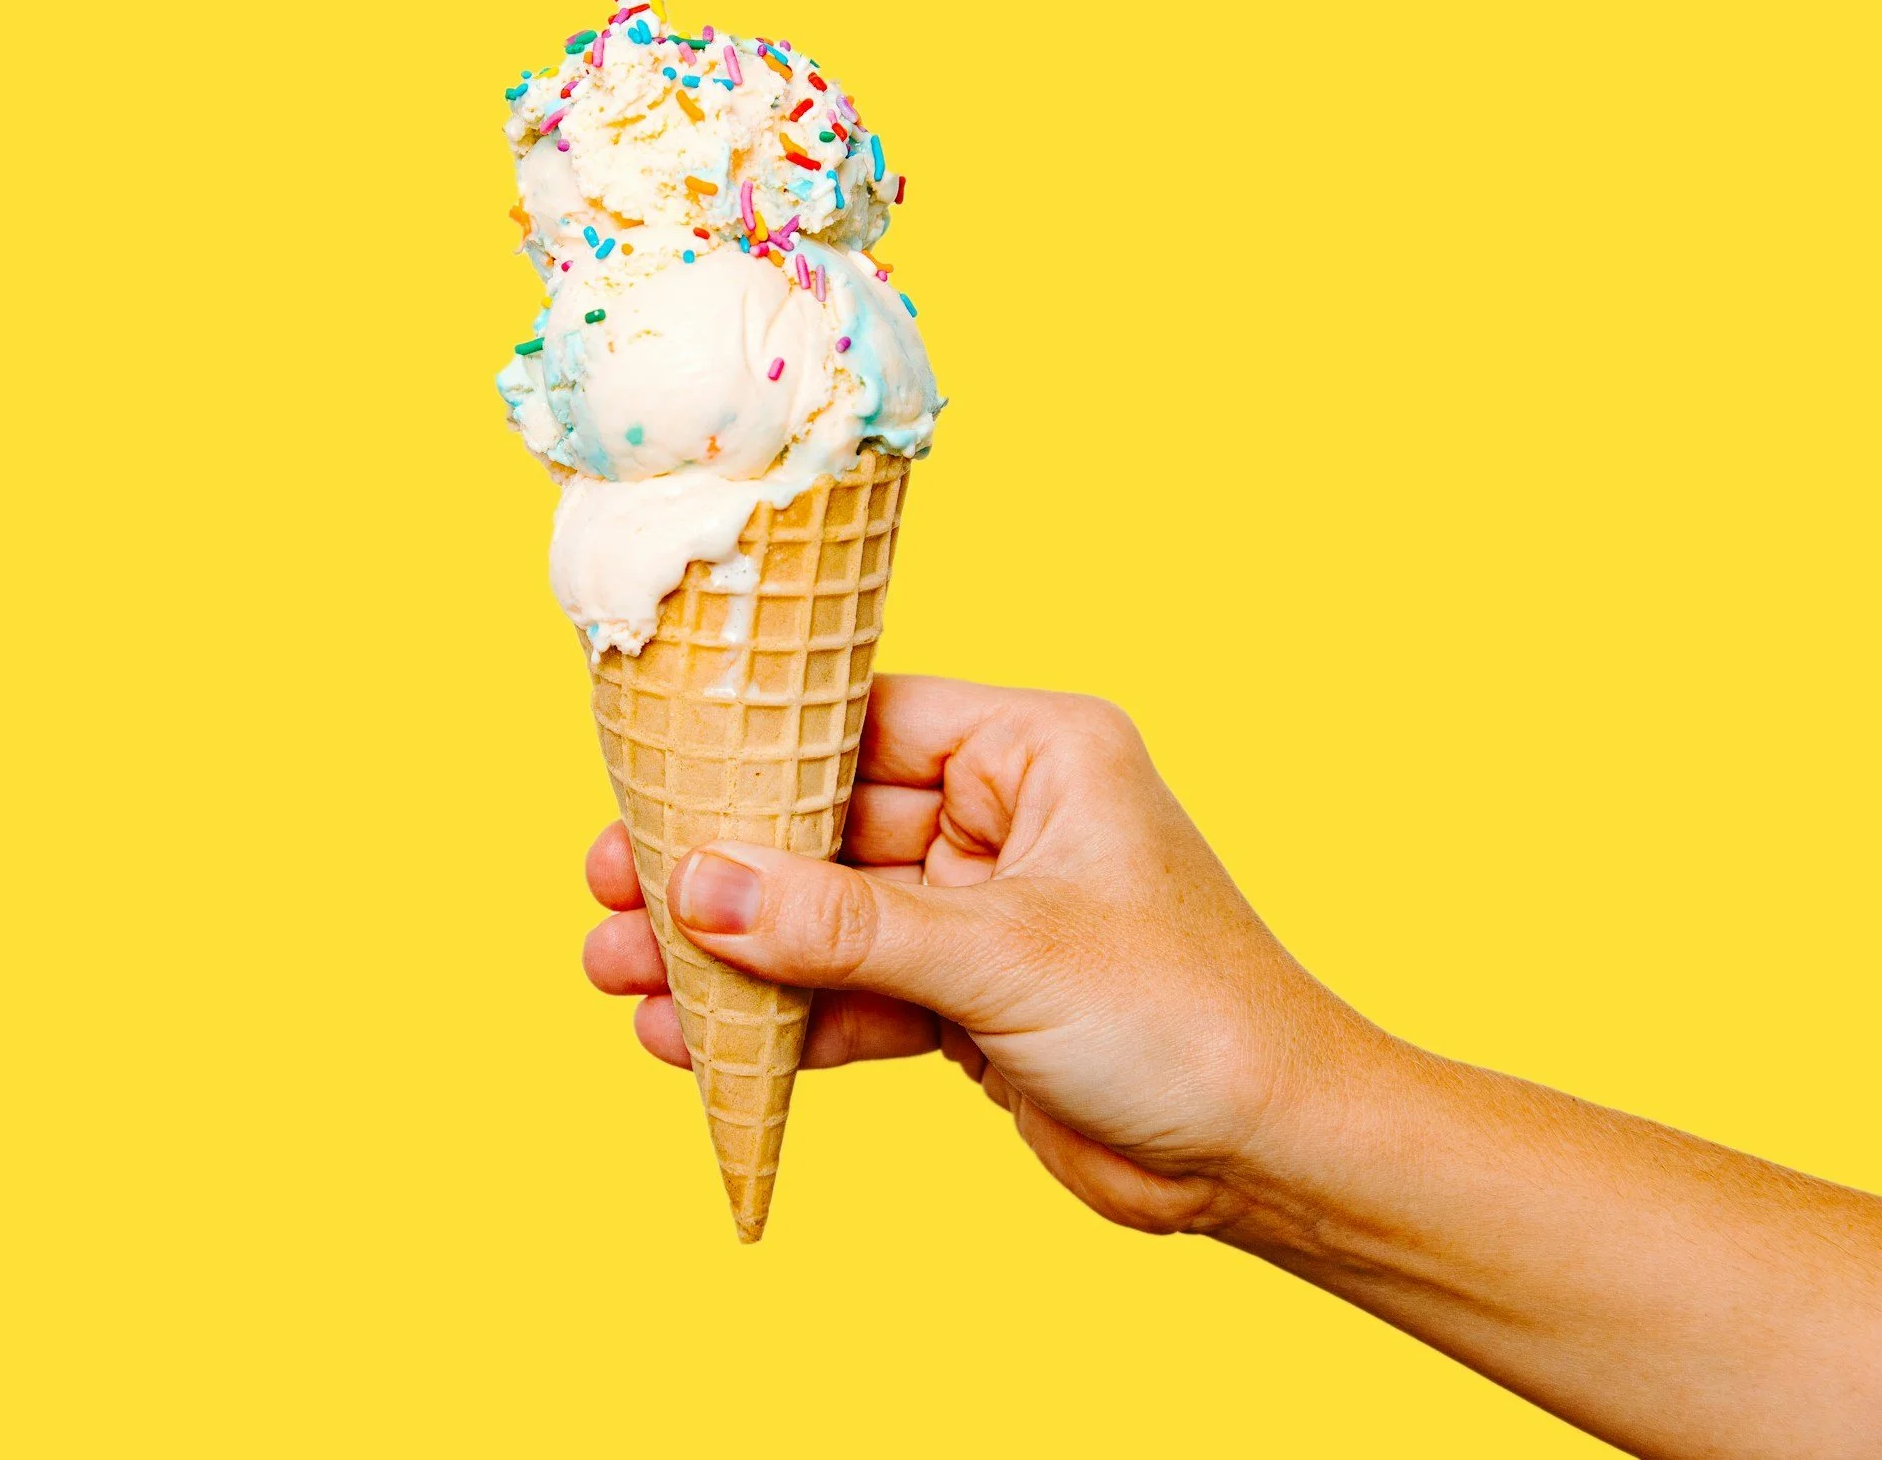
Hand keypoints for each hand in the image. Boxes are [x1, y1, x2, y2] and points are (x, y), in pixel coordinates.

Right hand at [581, 673, 1377, 1233]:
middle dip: (719, 872)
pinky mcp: (971, 1000)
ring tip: (618, 974)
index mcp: (1034, 753)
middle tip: (608, 890)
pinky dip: (781, 1020)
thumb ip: (842, 925)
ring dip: (731, 954)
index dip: (751, 757)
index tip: (652, 787)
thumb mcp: (1001, 957)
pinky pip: (852, 993)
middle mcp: (1004, 818)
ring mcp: (984, 911)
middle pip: (825, 826)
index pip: (862, 722)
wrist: (1272, 1158)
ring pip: (827, 918)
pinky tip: (696, 1040)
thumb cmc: (1187, 1018)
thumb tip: (698, 889)